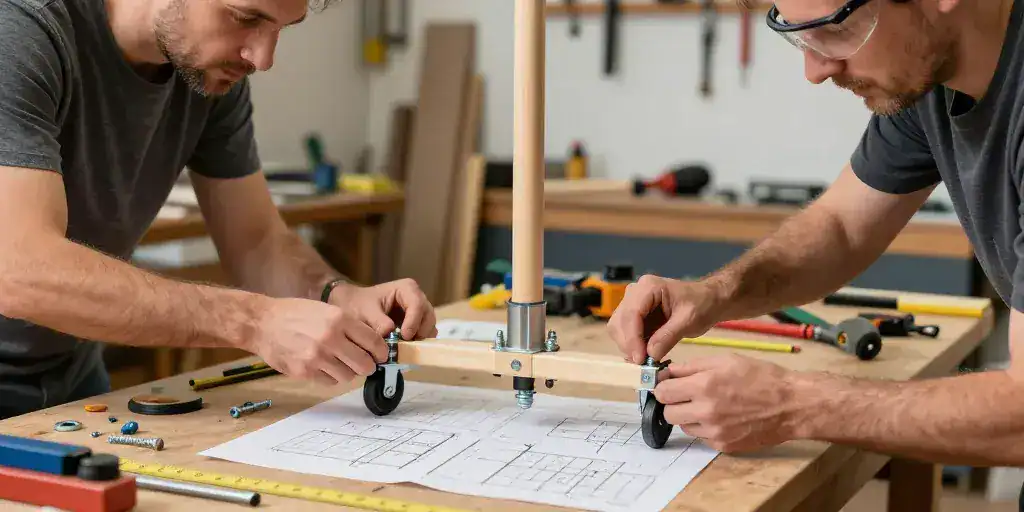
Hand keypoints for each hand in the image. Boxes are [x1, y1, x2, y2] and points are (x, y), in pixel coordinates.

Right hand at [254, 298, 388, 385]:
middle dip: (367, 366)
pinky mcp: (305, 371)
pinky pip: (330, 382)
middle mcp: (331, 338)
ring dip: (347, 372)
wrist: (262, 323)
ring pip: (348, 376)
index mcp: (340, 319)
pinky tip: (321, 366)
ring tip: (336, 362)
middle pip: (365, 364)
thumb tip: (373, 345)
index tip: (381, 356)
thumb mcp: (327, 310)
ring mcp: (317, 357)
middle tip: (363, 364)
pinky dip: (330, 377)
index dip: (381, 352)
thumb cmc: (295, 314)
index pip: (374, 342)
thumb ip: (350, 327)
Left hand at [328, 278, 437, 339]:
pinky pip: (424, 336)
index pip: (417, 304)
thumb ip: (377, 322)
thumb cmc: (358, 305)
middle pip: (428, 316)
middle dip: (419, 332)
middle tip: (406, 347)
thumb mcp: (364, 312)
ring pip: (429, 327)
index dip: (414, 321)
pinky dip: (417, 344)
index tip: (404, 336)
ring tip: (404, 350)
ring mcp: (419, 313)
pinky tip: (404, 350)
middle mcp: (417, 299)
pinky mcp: (417, 326)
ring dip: (419, 340)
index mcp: (407, 289)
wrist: (352, 308)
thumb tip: (390, 334)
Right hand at [607, 275, 723, 363]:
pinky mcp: (636, 316)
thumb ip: (668, 336)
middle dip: (629, 344)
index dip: (632, 338)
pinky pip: (627, 333)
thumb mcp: (689, 320)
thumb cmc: (702, 304)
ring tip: (645, 360)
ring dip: (629, 346)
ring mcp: (633, 303)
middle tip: (642, 363)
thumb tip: (650, 355)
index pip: (631, 313)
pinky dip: (633, 346)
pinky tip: (644, 355)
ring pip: (619, 328)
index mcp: (648, 287)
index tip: (640, 359)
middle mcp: (635, 292)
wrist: (709, 300)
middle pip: (620, 321)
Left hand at [653, 354, 800, 452]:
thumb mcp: (726, 360)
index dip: (663, 386)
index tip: (668, 383)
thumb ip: (692, 366)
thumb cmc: (762, 377)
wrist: (792, 405)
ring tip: (707, 404)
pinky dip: (705, 427)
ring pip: (683, 426)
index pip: (662, 392)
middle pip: (667, 413)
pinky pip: (701, 437)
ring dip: (688, 415)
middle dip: (672, 402)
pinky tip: (722, 417)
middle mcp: (706, 412)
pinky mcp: (723, 446)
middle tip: (685, 395)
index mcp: (704, 386)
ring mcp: (715, 432)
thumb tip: (667, 372)